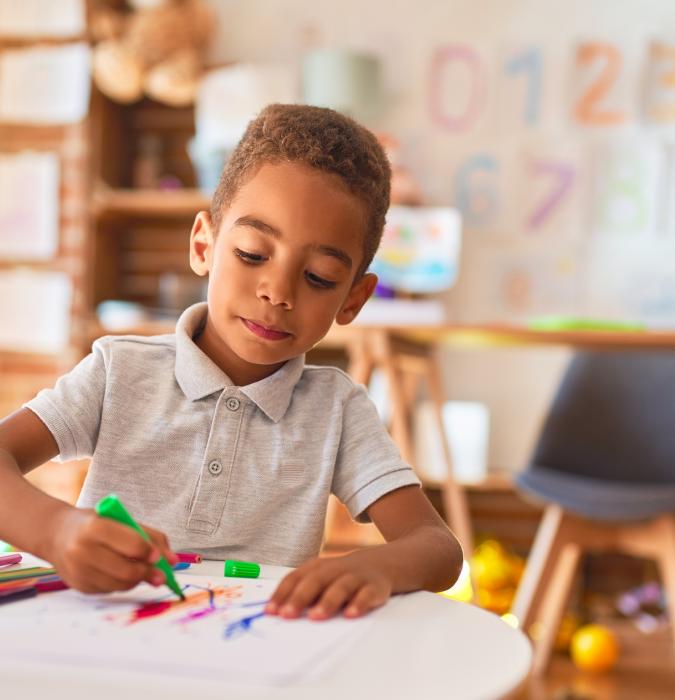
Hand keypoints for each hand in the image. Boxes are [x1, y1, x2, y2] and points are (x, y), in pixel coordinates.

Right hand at [48, 506, 177, 593]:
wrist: (57, 534)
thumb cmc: (97, 523)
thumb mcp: (121, 519)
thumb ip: (150, 536)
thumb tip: (173, 561)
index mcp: (95, 527)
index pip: (132, 544)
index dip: (149, 552)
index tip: (159, 556)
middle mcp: (83, 550)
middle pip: (127, 570)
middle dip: (148, 573)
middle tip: (161, 574)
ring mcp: (78, 571)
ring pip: (120, 584)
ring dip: (137, 579)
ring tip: (142, 570)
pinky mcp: (79, 586)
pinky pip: (110, 590)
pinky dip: (122, 583)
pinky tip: (119, 571)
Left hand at [265, 552, 392, 620]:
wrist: (379, 564)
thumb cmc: (341, 576)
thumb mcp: (321, 578)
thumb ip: (302, 593)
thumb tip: (277, 613)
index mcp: (317, 567)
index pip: (295, 578)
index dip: (282, 594)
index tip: (270, 611)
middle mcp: (334, 569)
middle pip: (315, 581)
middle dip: (300, 598)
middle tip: (287, 615)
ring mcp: (355, 577)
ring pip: (340, 587)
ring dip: (327, 601)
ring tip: (316, 617)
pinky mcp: (374, 586)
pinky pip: (366, 594)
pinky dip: (359, 604)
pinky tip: (350, 614)